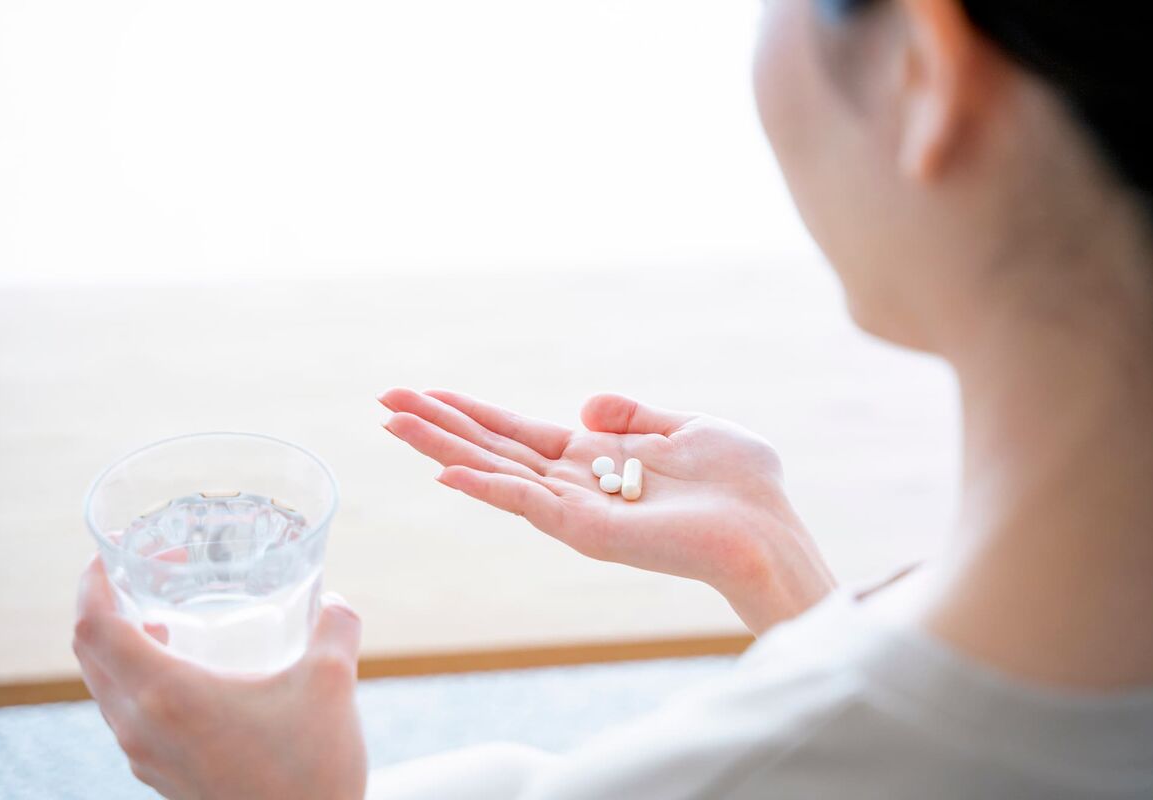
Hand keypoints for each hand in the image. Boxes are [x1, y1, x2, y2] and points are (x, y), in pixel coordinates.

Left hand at [73, 558, 366, 799]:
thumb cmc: (311, 771)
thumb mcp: (331, 683)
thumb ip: (335, 628)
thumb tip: (334, 602)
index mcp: (167, 694)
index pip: (94, 625)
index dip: (94, 580)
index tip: (113, 550)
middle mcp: (141, 726)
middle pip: (89, 653)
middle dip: (105, 604)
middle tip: (141, 573)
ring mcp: (146, 756)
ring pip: (105, 687)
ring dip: (119, 644)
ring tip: (163, 617)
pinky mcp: (162, 776)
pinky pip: (126, 715)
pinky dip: (137, 679)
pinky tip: (185, 671)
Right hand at [378, 389, 835, 632]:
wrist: (768, 529)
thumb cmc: (742, 484)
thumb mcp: (689, 426)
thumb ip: (635, 414)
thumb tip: (586, 405)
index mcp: (595, 461)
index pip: (518, 434)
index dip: (472, 412)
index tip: (426, 393)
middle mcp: (574, 486)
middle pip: (491, 449)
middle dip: (438, 425)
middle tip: (384, 398)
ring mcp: (574, 510)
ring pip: (494, 473)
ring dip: (442, 448)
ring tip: (393, 421)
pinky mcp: (585, 530)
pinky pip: (526, 503)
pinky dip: (485, 488)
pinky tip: (446, 472)